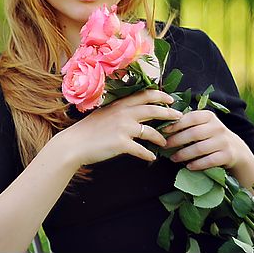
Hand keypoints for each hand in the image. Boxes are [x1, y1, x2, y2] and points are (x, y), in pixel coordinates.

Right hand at [53, 89, 181, 167]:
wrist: (74, 144)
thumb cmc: (87, 130)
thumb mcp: (104, 113)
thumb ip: (120, 112)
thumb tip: (134, 114)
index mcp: (119, 104)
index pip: (145, 95)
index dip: (160, 96)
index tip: (170, 100)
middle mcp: (123, 113)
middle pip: (153, 110)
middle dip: (168, 113)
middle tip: (178, 117)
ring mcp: (123, 128)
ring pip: (151, 131)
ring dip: (161, 138)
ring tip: (165, 143)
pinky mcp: (121, 144)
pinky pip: (141, 150)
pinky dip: (148, 154)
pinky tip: (152, 157)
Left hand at [160, 109, 253, 170]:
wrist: (236, 149)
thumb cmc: (211, 136)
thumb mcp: (203, 125)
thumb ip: (187, 123)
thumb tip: (162, 125)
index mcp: (209, 116)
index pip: (191, 118)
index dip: (176, 124)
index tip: (163, 131)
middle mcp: (218, 127)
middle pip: (193, 134)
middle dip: (177, 141)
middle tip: (165, 146)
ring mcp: (224, 141)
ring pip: (200, 148)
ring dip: (184, 154)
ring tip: (173, 158)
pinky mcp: (228, 155)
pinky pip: (210, 160)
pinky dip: (198, 164)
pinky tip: (189, 167)